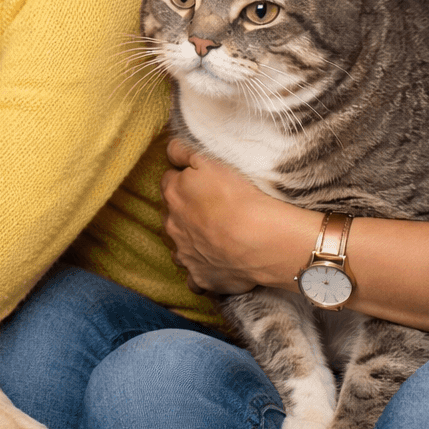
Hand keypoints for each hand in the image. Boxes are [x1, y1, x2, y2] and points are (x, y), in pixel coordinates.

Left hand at [161, 139, 314, 294]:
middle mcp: (172, 225)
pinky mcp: (200, 278)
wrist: (259, 238)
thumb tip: (170, 150)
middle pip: (170, 213)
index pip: (168, 180)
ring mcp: (185, 254)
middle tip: (209, 208)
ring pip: (178, 246)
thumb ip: (183, 151)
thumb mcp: (209, 160)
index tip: (199, 181)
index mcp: (173, 194)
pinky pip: (193, 278)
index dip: (184, 179)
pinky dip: (200, 272)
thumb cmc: (236, 195)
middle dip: (183, 210)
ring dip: (189, 241)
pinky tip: (214, 265)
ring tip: (212, 237)